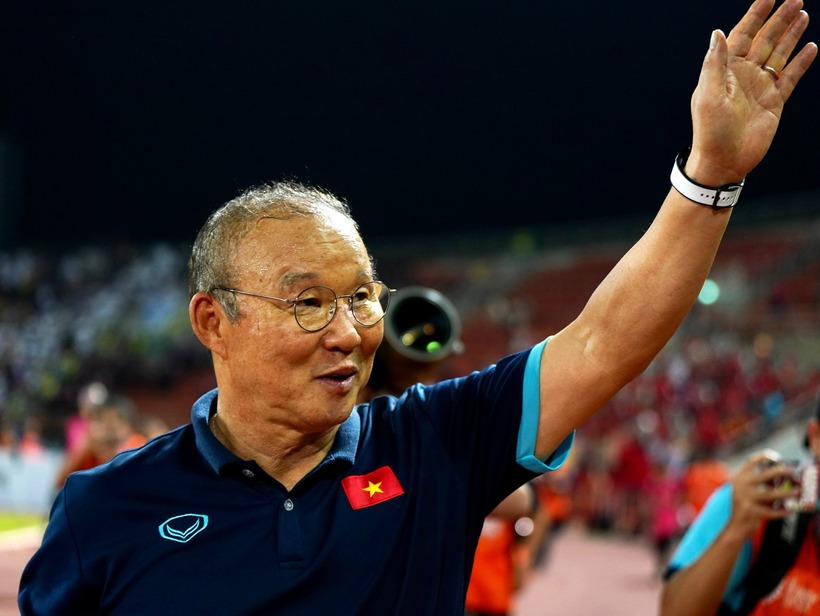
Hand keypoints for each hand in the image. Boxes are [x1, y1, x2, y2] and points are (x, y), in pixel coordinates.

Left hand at [687, 0, 816, 185]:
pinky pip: (790, 77)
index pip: (741, 35)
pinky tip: (811, 47)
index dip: (755, 15)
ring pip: (779, 54)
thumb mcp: (708, 95)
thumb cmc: (710, 131)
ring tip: (803, 14)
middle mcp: (743, 75)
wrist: (724, 161)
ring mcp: (760, 86)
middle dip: (779, 19)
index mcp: (725, 70)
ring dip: (791, 35)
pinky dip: (801, 62)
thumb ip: (715, 63)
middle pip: (764, 39)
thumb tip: (716, 32)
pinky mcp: (774, 101)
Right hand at [725, 451, 796, 539]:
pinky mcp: (751, 512)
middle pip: (763, 475)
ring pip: (770, 494)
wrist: (735, 526)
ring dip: (786, 493)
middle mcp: (741, 486)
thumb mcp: (749, 490)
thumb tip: (782, 476)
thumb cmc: (746, 505)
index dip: (764, 457)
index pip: (751, 461)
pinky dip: (782, 511)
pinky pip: (771, 511)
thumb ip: (762, 483)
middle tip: (792, 471)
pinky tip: (790, 510)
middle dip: (780, 472)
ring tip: (797, 492)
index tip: (777, 457)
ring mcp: (745, 499)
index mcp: (739, 478)